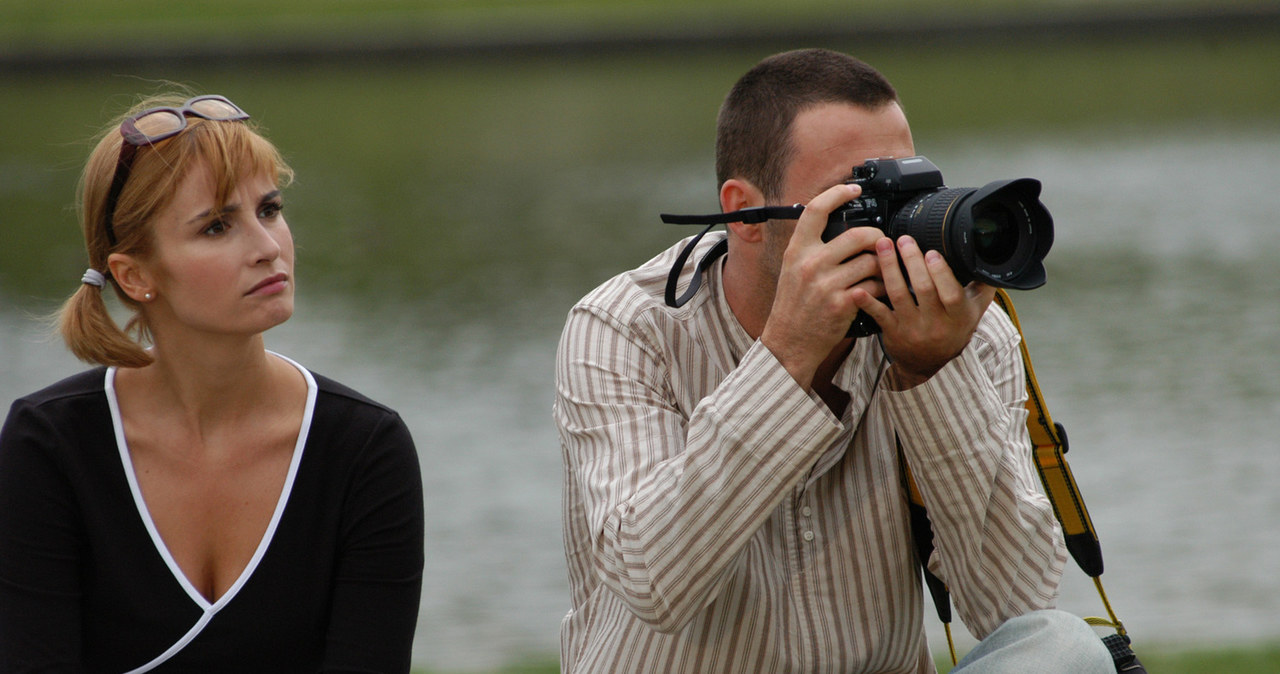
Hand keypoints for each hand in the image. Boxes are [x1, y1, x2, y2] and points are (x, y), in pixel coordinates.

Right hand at [760, 183, 885, 389]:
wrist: (789, 342)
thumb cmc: (793, 306)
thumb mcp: (792, 270)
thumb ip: (811, 247)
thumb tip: (838, 224)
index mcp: (796, 251)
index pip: (816, 210)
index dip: (837, 193)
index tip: (853, 189)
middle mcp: (810, 263)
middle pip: (858, 234)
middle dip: (877, 237)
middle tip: (880, 242)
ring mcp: (827, 284)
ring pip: (872, 261)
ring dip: (882, 266)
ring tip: (879, 272)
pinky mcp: (843, 303)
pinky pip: (875, 286)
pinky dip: (882, 288)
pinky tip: (878, 291)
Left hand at [853, 235, 995, 387]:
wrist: (931, 365)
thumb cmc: (952, 331)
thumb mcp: (974, 312)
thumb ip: (982, 286)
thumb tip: (991, 258)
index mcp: (958, 317)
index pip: (951, 295)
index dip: (941, 273)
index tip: (932, 252)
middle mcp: (935, 324)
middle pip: (923, 290)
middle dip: (912, 262)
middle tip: (904, 240)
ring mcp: (912, 328)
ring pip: (899, 295)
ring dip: (889, 269)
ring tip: (883, 246)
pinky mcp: (892, 332)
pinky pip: (879, 315)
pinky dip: (867, 302)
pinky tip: (858, 289)